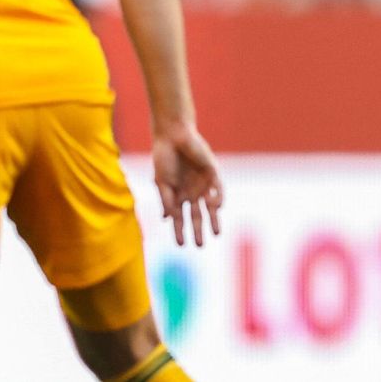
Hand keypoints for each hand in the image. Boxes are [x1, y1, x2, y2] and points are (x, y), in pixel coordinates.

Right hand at [153, 126, 222, 247]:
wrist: (173, 136)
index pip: (180, 218)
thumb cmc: (164, 158)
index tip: (181, 245)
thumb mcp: (162, 182)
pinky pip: (218, 189)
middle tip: (200, 245)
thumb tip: (168, 220)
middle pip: (197, 216)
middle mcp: (192, 192)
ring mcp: (203, 184)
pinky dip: (218, 198)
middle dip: (198, 230)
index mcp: (178, 195)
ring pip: (210, 206)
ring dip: (213, 219)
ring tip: (216, 233)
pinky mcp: (212, 173)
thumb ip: (166, 200)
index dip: (180, 231)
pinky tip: (218, 207)